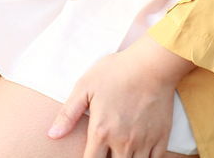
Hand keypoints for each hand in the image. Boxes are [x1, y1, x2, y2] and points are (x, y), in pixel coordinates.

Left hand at [47, 37, 194, 157]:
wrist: (152, 64)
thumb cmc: (117, 72)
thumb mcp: (85, 87)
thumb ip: (68, 113)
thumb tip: (52, 134)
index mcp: (101, 131)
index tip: (88, 155)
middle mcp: (122, 142)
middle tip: (104, 151)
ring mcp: (143, 142)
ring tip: (120, 152)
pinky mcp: (161, 139)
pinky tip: (138, 154)